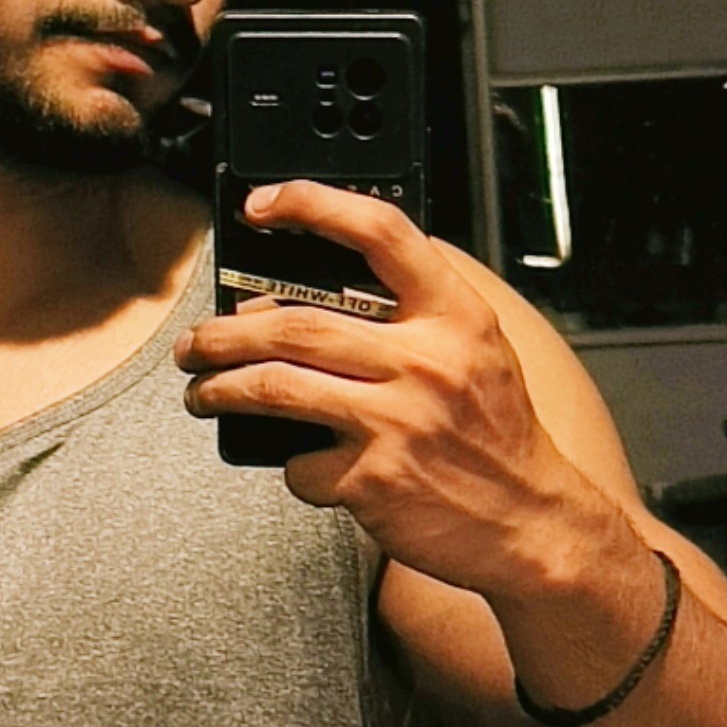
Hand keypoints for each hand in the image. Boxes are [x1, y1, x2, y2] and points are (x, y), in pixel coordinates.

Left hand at [174, 175, 598, 600]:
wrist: (530, 522)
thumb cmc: (494, 434)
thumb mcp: (476, 350)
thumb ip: (414, 314)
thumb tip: (302, 299)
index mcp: (455, 315)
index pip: (380, 231)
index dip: (312, 204)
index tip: (261, 204)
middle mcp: (426, 361)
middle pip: (294, 324)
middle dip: (224, 332)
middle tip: (196, 342)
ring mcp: (397, 421)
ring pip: (275, 387)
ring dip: (221, 388)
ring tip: (202, 391)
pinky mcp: (373, 479)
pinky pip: (300, 464)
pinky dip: (291, 466)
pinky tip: (300, 464)